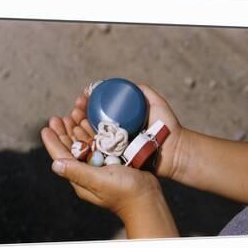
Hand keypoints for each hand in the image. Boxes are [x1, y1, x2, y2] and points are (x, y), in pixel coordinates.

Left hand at [40, 116, 178, 237]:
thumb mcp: (98, 181)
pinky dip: (92, 131)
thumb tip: (55, 164)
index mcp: (80, 177)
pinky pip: (98, 143)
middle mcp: (87, 170)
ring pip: (84, 143)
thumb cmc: (124, 192)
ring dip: (77, 129)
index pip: (61, 156)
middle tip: (57, 117)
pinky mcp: (112, 160)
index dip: (52, 142)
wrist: (148, 199)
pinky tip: (90, 121)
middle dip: (64, 131)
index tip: (46, 127)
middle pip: (70, 148)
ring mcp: (99, 165)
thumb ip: (78, 172)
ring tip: (72, 114)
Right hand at [71, 83, 185, 180]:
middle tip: (74, 108)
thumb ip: (144, 92)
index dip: (87, 103)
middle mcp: (115, 136)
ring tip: (72, 117)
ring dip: (77, 127)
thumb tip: (125, 84)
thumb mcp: (156, 103)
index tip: (82, 96)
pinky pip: (97, 153)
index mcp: (120, 123)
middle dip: (78, 114)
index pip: (98, 111)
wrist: (175, 150)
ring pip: (89, 137)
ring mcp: (114, 150)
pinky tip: (76, 135)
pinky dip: (84, 145)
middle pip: (90, 123)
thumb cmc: (168, 127)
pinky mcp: (115, 162)